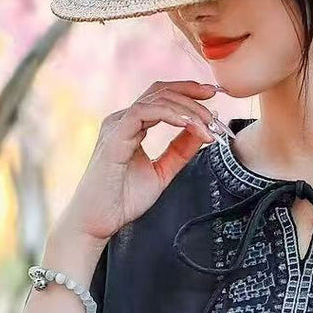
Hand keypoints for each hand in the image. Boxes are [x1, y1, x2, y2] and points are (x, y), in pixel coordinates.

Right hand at [57, 79, 220, 245]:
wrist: (98, 220)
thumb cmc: (122, 199)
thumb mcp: (161, 172)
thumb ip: (179, 152)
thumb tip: (201, 132)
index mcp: (131, 125)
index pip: (161, 96)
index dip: (188, 92)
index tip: (212, 97)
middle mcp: (123, 119)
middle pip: (161, 91)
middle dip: (192, 95)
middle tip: (215, 110)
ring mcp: (117, 125)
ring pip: (156, 99)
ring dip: (187, 108)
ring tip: (207, 124)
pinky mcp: (115, 136)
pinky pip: (145, 113)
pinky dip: (171, 115)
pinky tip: (189, 124)